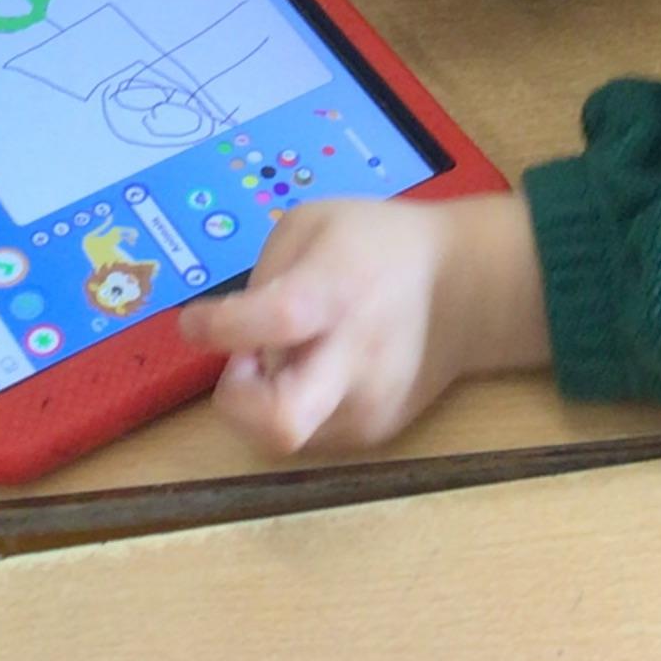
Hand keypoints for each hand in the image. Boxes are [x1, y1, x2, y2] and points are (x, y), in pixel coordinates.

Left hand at [184, 191, 548, 457]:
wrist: (465, 288)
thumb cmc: (377, 245)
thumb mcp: (313, 223)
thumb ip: (265, 275)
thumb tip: (234, 335)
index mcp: (337, 294)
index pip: (273, 321)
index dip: (219, 327)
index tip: (195, 322)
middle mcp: (355, 361)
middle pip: (281, 422)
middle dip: (236, 405)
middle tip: (241, 367)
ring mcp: (369, 407)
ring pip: (285, 436)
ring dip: (263, 402)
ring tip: (289, 357)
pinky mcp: (376, 434)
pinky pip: (310, 433)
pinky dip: (296, 407)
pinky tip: (319, 370)